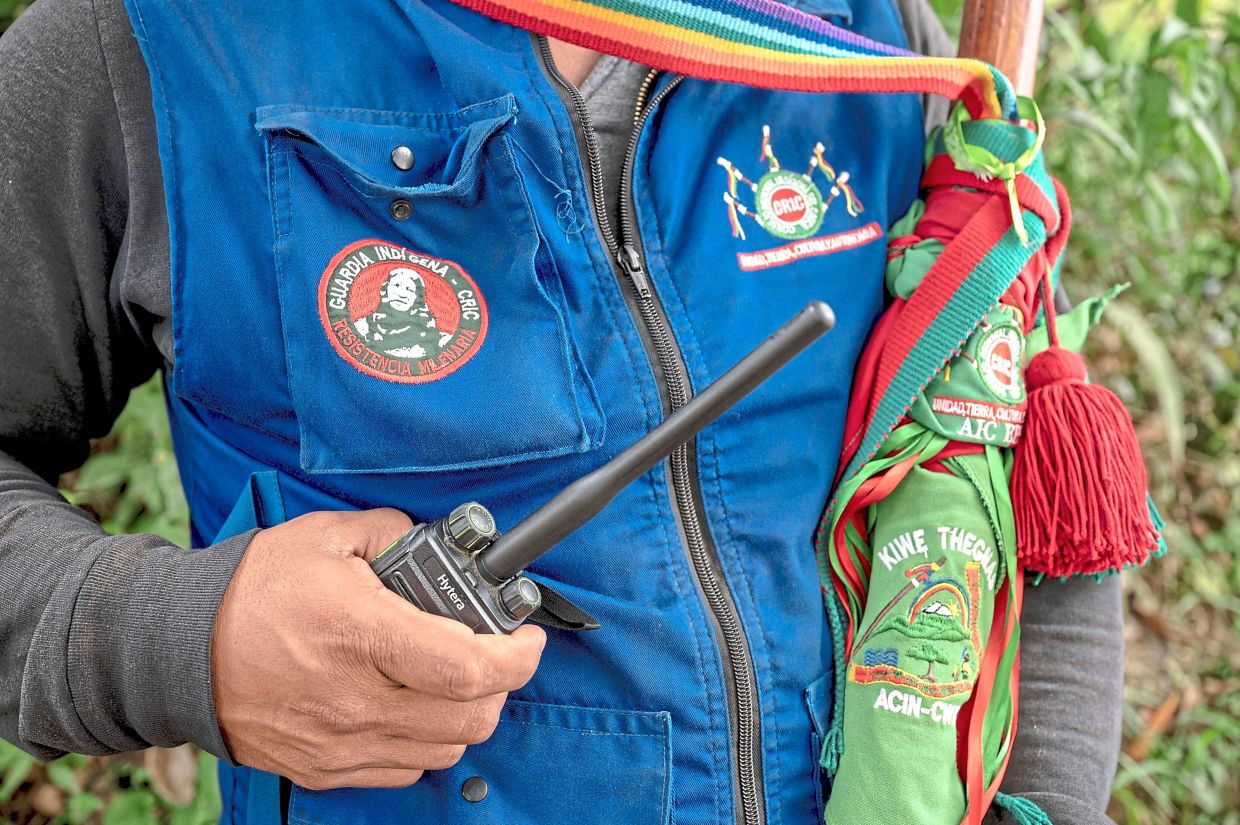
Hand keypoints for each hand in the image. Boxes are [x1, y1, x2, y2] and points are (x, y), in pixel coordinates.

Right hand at [210, 509, 545, 789]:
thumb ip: (394, 534)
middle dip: (501, 682)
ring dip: (467, 713)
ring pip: (447, 748)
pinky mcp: (326, 767)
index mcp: (362, 634)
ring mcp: (341, 741)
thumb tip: (437, 544)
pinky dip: (427, 741)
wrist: (177, 650)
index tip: (527, 637)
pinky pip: (406, 769)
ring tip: (454, 677)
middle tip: (494, 652)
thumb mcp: (326, 536)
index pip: (470, 667)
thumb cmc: (251, 592)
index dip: (518, 655)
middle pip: (471, 716)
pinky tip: (415, 706)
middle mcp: (356, 699)